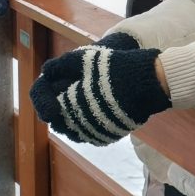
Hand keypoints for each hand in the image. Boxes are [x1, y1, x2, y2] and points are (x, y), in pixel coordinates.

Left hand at [29, 32, 169, 145]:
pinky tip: (98, 112)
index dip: (45, 100)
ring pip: (73, 131)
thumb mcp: (86, 58)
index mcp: (68, 105)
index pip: (47, 109)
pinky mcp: (106, 137)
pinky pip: (89, 135)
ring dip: (73, 119)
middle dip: (60, 109)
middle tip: (71, 94)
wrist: (149, 83)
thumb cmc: (116, 67)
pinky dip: (89, 126)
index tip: (55, 92)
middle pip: (58, 122)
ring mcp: (93, 133)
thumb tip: (46, 72)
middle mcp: (77, 125)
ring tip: (84, 102)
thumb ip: (61, 65)